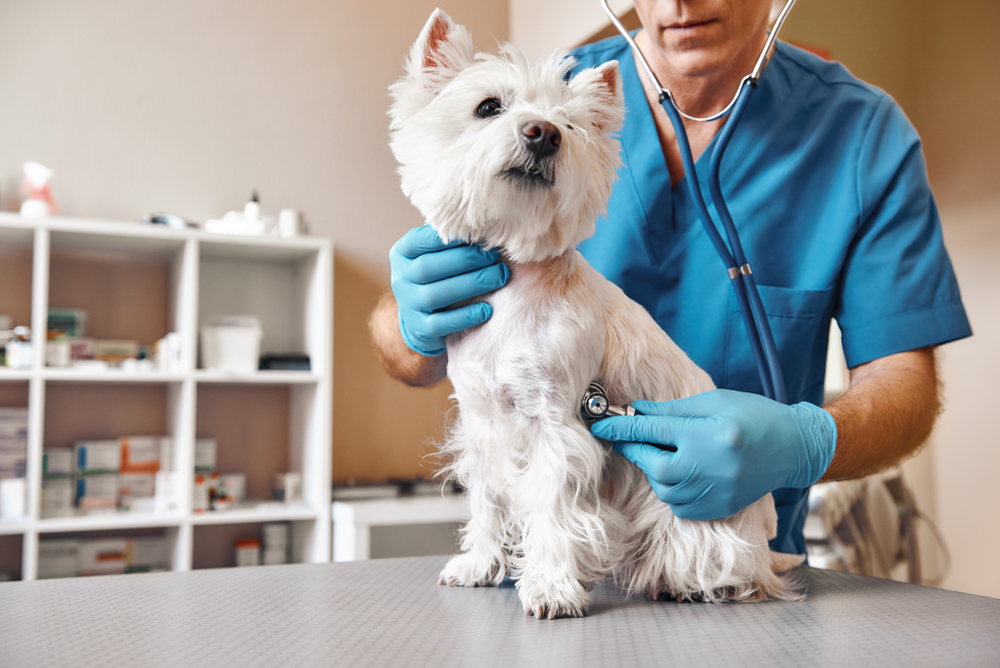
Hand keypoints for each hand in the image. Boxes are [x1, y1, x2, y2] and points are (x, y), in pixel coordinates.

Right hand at [390, 224, 508, 355]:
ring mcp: (407, 305)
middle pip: (428, 267)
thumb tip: (485, 225)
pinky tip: (486, 309)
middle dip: (465, 260)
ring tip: (498, 278)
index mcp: (403, 252)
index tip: (478, 234)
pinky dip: (464, 316)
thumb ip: (450, 241)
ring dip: (470, 285)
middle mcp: (400, 278)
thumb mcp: (436, 255)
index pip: (420, 240)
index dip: (448, 238)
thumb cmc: (438, 277)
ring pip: (434, 295)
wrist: (421, 319)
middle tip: (494, 258)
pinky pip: (440, 324)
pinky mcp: (419, 328)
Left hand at [590, 389, 835, 520]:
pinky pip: (680, 506)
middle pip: (655, 466)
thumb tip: (636, 411)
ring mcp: (716, 492)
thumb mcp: (713, 401)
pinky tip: (680, 472)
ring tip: (664, 452)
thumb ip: (672, 410)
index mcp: (708, 435)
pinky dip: (672, 490)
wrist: (793, 447)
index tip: (600, 425)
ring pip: (665, 489)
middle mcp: (711, 467)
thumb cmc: (753, 415)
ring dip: (655, 470)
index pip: (653, 432)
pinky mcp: (719, 508)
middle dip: (638, 451)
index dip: (622, 427)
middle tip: (633, 438)